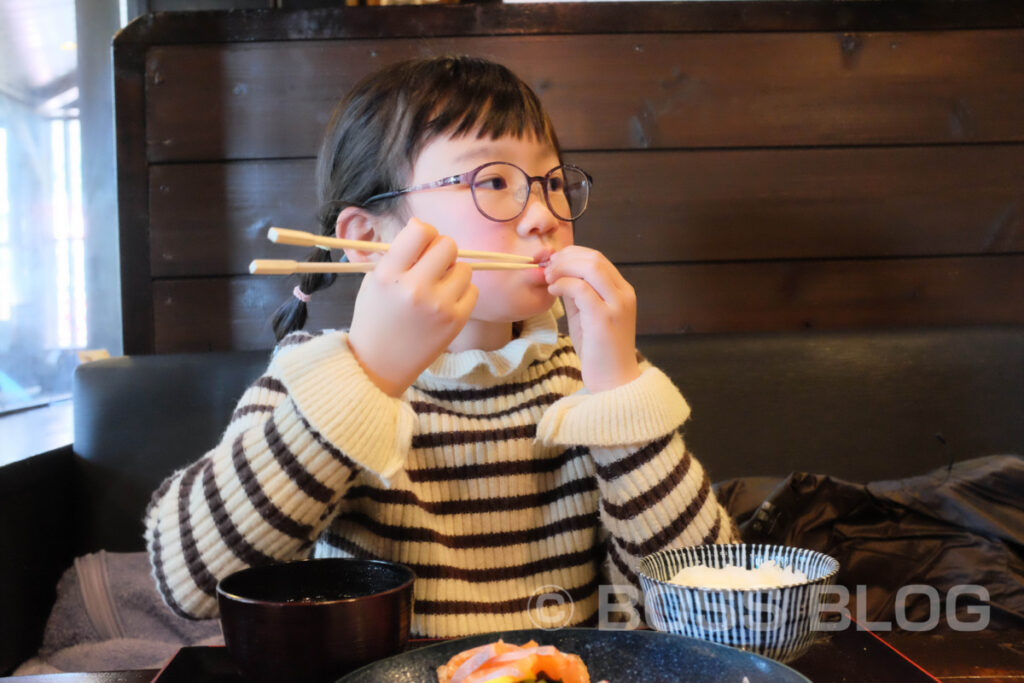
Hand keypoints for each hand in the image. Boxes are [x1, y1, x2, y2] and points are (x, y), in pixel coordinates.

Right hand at [346, 218, 477, 396]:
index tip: (421, 244)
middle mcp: (413, 287)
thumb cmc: (375, 318)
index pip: (420, 230)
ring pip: (464, 267)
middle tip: (432, 265)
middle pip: (448, 245)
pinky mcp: (455, 321)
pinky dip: (462, 292)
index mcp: (388, 274)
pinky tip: (446, 302)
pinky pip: (473, 290)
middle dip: (441, 251)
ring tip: (438, 287)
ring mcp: (438, 305)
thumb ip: (397, 255)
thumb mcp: (373, 281)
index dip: (424, 232)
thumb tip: (423, 229)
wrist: (378, 365)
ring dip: (454, 272)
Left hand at [544, 246, 641, 391]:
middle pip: (594, 258)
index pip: (597, 258)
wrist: (613, 381)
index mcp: (622, 291)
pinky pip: (581, 289)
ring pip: (590, 267)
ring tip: (549, 277)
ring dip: (564, 268)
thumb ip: (577, 294)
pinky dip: (563, 284)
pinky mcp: (604, 318)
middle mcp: (624, 294)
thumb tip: (559, 274)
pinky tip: (553, 291)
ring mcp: (617, 305)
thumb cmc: (598, 351)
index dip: (572, 254)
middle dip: (566, 258)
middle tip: (547, 268)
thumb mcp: (586, 315)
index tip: (553, 262)